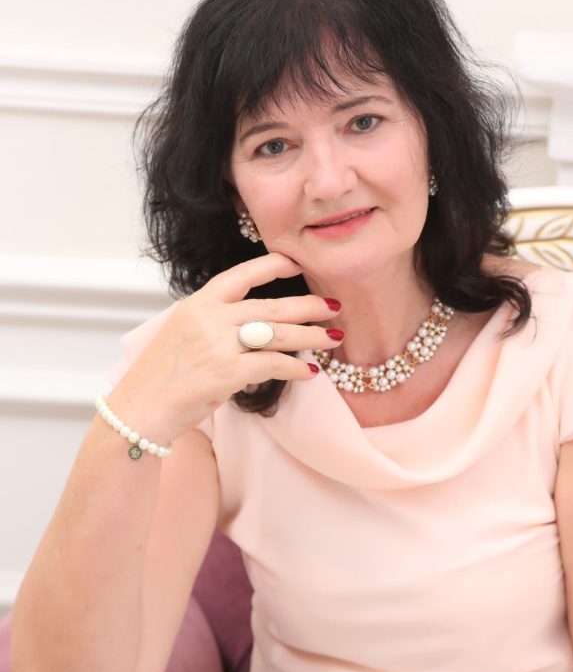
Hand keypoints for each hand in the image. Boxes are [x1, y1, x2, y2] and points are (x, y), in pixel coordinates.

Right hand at [109, 253, 340, 440]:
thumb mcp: (184, 330)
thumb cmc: (164, 373)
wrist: (140, 406)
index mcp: (199, 302)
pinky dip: (296, 367)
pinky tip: (311, 371)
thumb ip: (216, 319)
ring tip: (333, 337)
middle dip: (309, 305)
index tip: (298, 265)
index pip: (243, 274)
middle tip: (333, 306)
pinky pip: (273, 364)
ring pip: (279, 333)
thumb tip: (260, 322)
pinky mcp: (227, 372)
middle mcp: (211, 317)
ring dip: (312, 335)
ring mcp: (219, 344)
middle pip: (272, 305)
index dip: (274, 266)